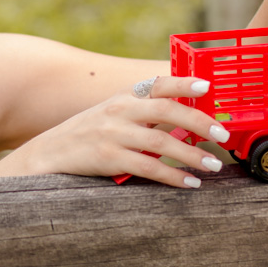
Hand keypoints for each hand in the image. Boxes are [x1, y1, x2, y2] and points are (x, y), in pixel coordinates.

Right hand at [0, 76, 228, 188]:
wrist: (46, 155)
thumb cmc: (85, 136)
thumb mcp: (111, 114)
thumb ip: (142, 113)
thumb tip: (186, 117)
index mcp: (122, 97)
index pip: (157, 84)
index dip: (183, 84)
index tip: (207, 88)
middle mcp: (118, 111)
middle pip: (165, 110)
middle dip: (198, 122)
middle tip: (221, 135)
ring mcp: (112, 134)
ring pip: (161, 142)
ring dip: (191, 155)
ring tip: (212, 166)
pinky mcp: (107, 158)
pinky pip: (148, 168)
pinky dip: (172, 176)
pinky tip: (188, 183)